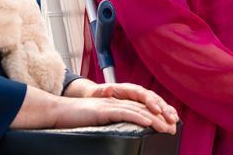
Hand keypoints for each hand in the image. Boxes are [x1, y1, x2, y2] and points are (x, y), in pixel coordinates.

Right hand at [12, 83, 177, 133]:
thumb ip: (111, 122)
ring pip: (137, 110)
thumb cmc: (76, 119)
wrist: (58, 112)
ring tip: (167, 127)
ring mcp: (110, 104)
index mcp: (116, 104)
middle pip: (143, 108)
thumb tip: (123, 131)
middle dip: (160, 117)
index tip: (169, 124)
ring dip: (154, 119)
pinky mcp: (103, 110)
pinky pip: (123, 112)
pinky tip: (148, 123)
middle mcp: (116, 101)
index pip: (141, 108)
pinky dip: (137, 117)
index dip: (156, 115)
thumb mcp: (99, 121)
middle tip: (174, 127)